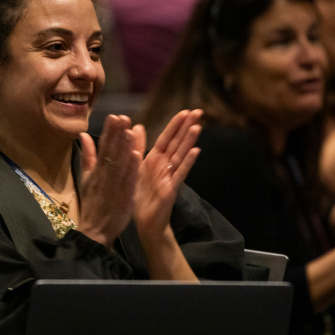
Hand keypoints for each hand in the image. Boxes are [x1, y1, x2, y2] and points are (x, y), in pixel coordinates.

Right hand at [77, 114, 141, 247]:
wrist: (95, 230)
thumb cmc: (93, 202)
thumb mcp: (86, 178)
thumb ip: (88, 156)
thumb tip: (83, 135)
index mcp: (96, 170)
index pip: (103, 147)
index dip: (110, 131)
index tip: (115, 116)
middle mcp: (105, 176)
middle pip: (112, 152)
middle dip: (117, 134)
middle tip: (123, 117)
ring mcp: (114, 186)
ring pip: (120, 163)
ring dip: (125, 147)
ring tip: (130, 131)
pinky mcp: (123, 196)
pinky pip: (128, 179)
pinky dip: (131, 167)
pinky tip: (136, 155)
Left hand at [131, 109, 201, 240]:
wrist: (143, 222)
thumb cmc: (140, 196)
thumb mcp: (135, 168)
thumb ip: (137, 147)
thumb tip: (139, 126)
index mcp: (154, 160)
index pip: (167, 138)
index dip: (175, 125)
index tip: (185, 111)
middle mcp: (164, 166)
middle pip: (177, 143)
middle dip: (187, 127)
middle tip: (199, 111)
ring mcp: (169, 177)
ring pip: (181, 155)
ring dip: (189, 141)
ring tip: (198, 127)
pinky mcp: (170, 189)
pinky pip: (180, 173)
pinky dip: (188, 162)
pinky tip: (196, 151)